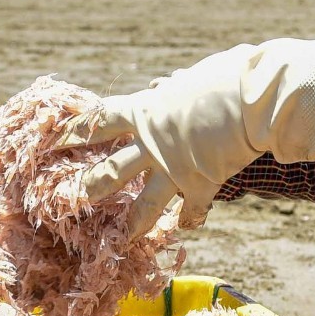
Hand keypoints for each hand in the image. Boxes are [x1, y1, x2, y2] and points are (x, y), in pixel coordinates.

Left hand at [70, 39, 314, 235]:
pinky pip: (191, 209)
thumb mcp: (193, 77)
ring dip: (130, 223)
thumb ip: (174, 88)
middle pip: (111, 169)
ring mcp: (174, 167)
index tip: (55, 141)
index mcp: (147, 108)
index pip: (100, 121)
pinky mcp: (200, 184)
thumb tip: (166, 86)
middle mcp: (152, 142)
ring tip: (119, 239)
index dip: (76, 131)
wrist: (259, 99)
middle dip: (90, 185)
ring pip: (142, 203)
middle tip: (73, 198)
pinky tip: (188, 227)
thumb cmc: (231, 75)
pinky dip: (191, 217)